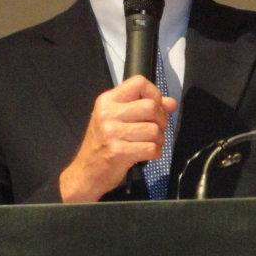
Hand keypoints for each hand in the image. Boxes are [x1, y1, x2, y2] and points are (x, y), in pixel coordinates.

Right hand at [58, 75, 177, 201]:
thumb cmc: (103, 145)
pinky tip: (145, 154)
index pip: (139, 82)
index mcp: (107, 101)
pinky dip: (155, 153)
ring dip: (158, 140)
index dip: (155, 94)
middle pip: (151, 106)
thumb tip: (171, 103)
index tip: (155, 106)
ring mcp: (112, 132)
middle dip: (161, 120)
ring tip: (148, 143)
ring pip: (154, 129)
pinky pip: (152, 148)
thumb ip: (143, 107)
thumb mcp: (118, 119)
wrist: (85, 173)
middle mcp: (108, 113)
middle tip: (154, 129)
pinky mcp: (118, 151)